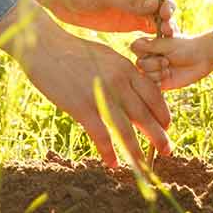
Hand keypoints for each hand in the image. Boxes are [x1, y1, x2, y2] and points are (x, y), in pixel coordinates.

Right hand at [0, 0, 171, 167]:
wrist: (45, 47)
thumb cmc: (72, 51)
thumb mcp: (104, 56)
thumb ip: (120, 73)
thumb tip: (132, 89)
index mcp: (125, 68)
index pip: (153, 94)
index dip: (162, 112)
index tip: (167, 126)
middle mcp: (118, 82)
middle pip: (144, 115)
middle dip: (158, 136)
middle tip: (167, 150)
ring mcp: (100, 95)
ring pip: (125, 129)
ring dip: (136, 151)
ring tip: (143, 166)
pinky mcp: (81, 107)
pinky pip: (100, 135)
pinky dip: (108, 151)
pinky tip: (112, 164)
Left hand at [27, 0, 178, 35]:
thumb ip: (128, 0)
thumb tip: (155, 4)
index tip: (165, 10)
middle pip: (160, 6)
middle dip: (167, 17)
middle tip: (169, 29)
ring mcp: (134, 8)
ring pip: (156, 20)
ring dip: (163, 30)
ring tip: (166, 41)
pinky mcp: (128, 22)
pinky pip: (146, 31)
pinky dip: (153, 39)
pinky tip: (156, 49)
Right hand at [130, 29, 212, 91]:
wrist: (201, 59)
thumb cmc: (185, 47)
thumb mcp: (166, 44)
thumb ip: (149, 46)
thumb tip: (131, 45)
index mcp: (149, 46)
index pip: (134, 48)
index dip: (144, 51)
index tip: (159, 49)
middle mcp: (148, 58)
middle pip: (139, 64)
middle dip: (154, 63)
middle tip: (167, 60)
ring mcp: (153, 71)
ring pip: (144, 75)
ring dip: (158, 72)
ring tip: (170, 68)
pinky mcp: (159, 83)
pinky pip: (151, 86)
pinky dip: (159, 81)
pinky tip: (168, 76)